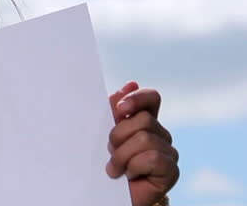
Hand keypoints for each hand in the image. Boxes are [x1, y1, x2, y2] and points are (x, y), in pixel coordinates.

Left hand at [107, 81, 179, 205]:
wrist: (109, 194)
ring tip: (117, 167)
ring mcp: (168, 152)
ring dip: (122, 155)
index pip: (152, 98)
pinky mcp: (171, 170)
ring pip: (144, 139)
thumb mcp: (105, 131)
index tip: (119, 109)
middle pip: (143, 120)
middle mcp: (160, 134)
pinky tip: (130, 175)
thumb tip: (131, 83)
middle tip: (111, 151)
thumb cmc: (106, 161)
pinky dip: (134, 167)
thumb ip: (115, 108)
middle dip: (118, 136)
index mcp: (146, 120)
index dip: (137, 99)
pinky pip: (152, 158)